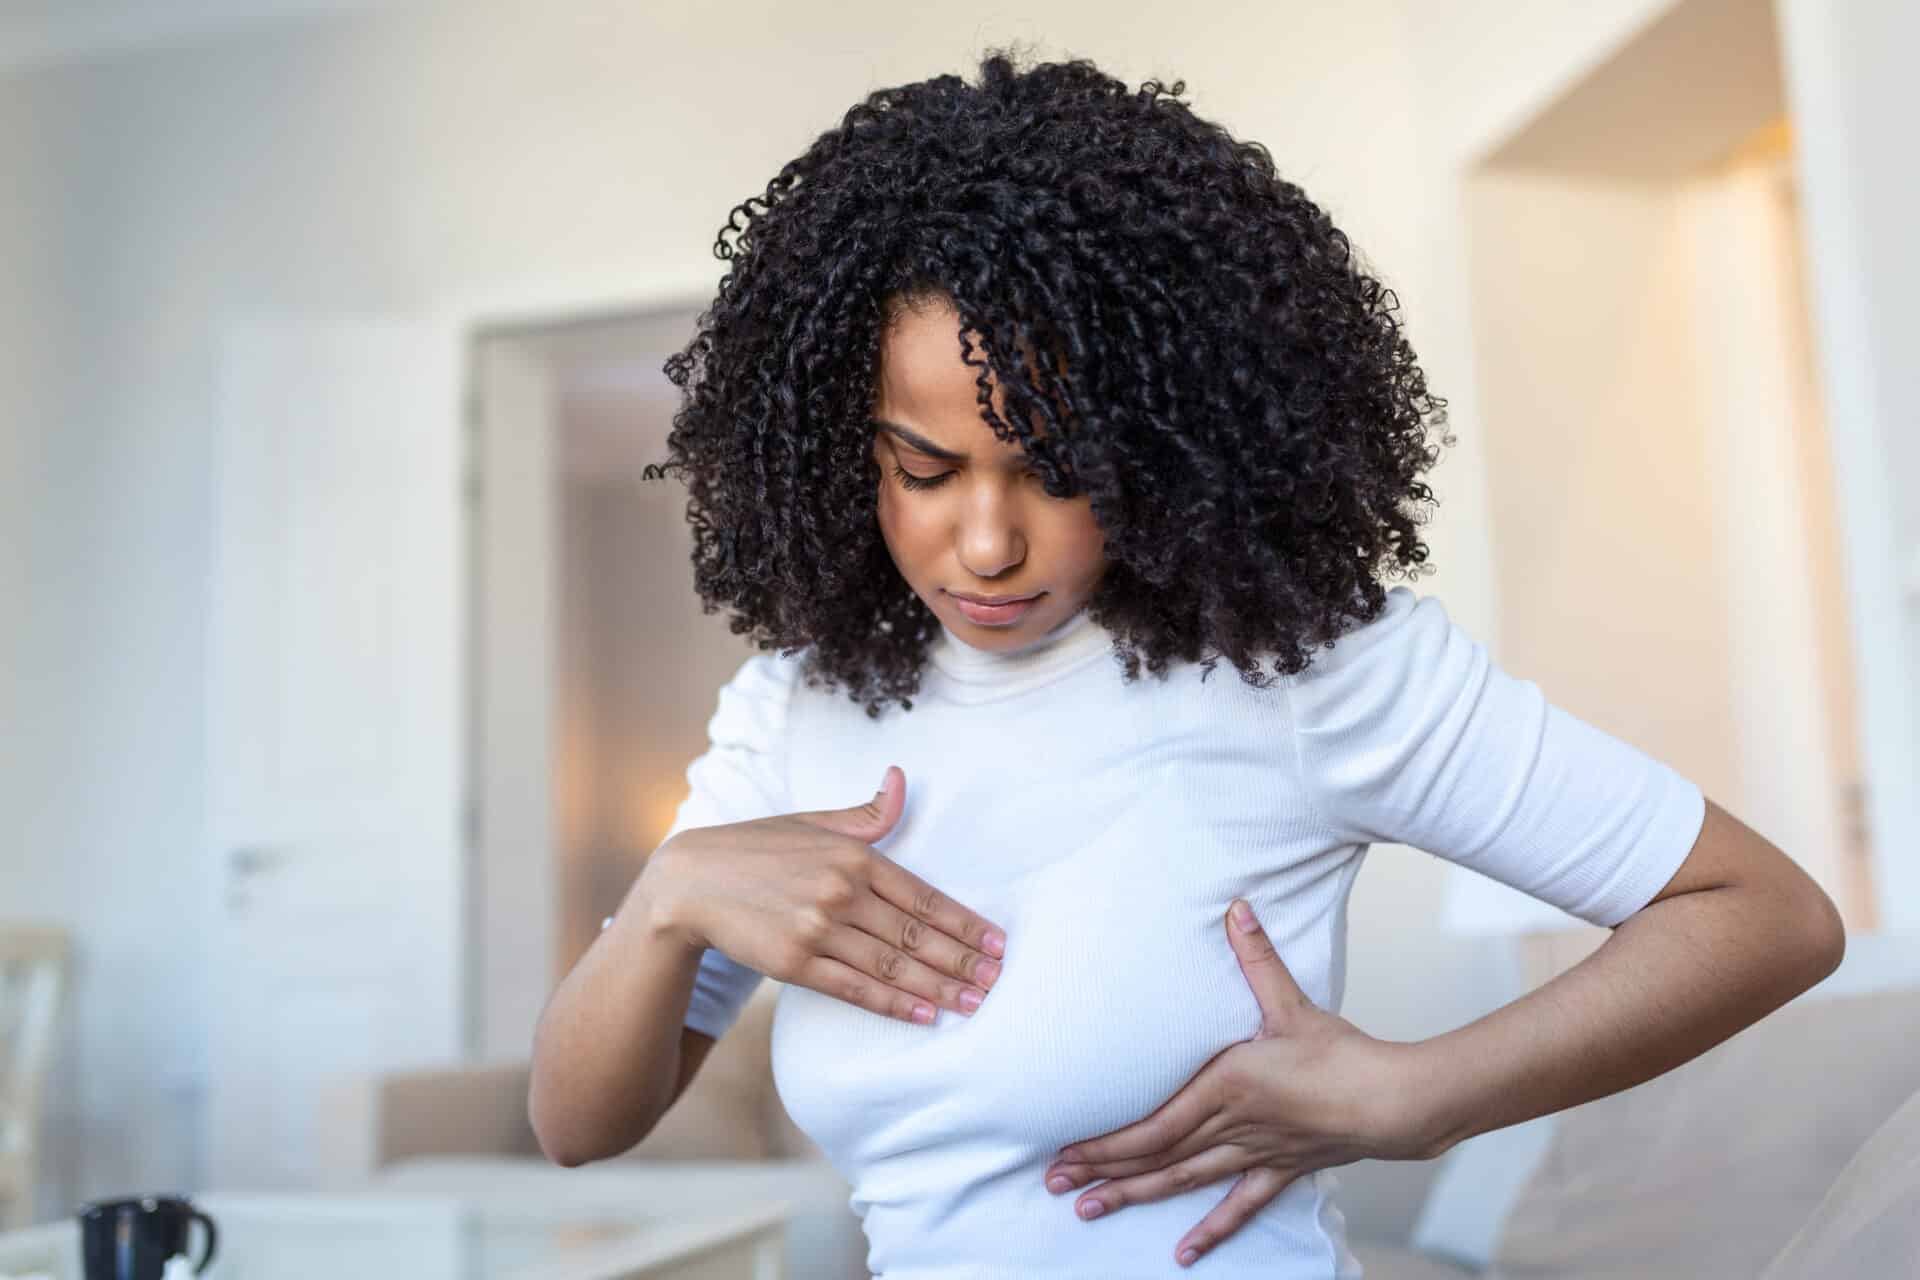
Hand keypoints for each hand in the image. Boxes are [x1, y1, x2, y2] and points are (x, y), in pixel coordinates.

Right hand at [644, 765, 1006, 1024]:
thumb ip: (866, 814)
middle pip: (916, 936)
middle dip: (963, 961)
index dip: (966, 924)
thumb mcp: (813, 822)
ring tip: (974, 1003)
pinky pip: (856, 989)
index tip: (998, 944)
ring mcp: (818, 930)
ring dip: (939, 987)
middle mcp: (842, 892)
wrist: (690, 882)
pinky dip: (895, 1004)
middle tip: (998, 981)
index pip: (925, 897)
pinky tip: (926, 1014)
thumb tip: (902, 780)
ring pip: (893, 966)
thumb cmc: (757, 849)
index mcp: (855, 856)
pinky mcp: (794, 963)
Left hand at [1041, 898, 1426, 1267]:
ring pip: (1182, 1180)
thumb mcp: (1290, 1003)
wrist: (1394, 1102)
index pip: (1150, 1124)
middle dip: (1102, 1169)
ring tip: (1090, 1210)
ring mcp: (1253, 1153)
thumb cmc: (1341, 1055)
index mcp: (1224, 1086)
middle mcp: (1229, 1126)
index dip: (1105, 1142)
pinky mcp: (1279, 1169)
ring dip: (1134, 1195)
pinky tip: (1184, 1254)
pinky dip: (1210, 1230)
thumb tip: (1236, 910)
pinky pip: (1238, 1205)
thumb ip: (1257, 958)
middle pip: (1154, 1155)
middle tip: (1055, 1183)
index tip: (1065, 1149)